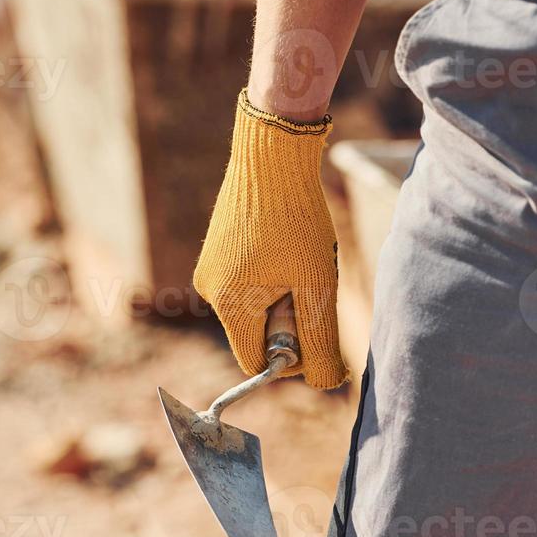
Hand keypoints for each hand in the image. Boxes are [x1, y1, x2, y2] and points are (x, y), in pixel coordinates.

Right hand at [193, 91, 349, 389]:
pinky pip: (247, 283)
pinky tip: (287, 245)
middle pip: (256, 336)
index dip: (292, 355)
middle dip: (288, 321)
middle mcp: (209, 291)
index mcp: (230, 306)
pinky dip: (273, 277)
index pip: (257, 363)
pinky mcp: (216, 251)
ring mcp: (209, 269)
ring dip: (283, 297)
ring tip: (299, 258)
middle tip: (310, 281)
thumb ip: (320, 340)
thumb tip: (327, 382)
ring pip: (254, 308)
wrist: (272, 154)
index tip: (314, 322)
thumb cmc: (297, 219)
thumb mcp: (317, 284)